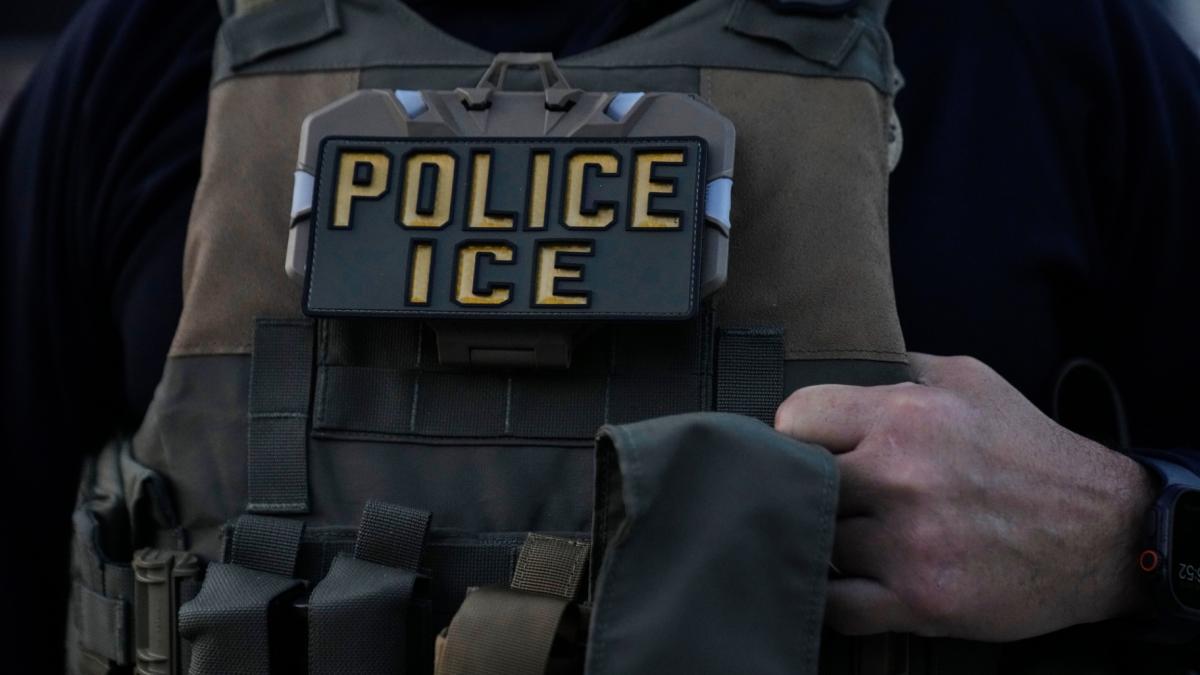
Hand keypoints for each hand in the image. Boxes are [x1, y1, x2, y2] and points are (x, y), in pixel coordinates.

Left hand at [774, 353, 1154, 640]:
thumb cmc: (1028, 451)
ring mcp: (909, 544)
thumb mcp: (970, 380)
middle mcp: (902, 477)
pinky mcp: (921, 601)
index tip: (812, 450)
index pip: (796, 418)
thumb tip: (843, 362)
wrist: (1103, 532)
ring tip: (857, 536)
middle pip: (798, 484)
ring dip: (830, 544)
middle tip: (830, 496)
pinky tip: (857, 580)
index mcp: (906, 416)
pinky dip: (838, 598)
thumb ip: (899, 370)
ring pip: (817, 544)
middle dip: (811, 489)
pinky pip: (837, 607)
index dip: (796, 435)